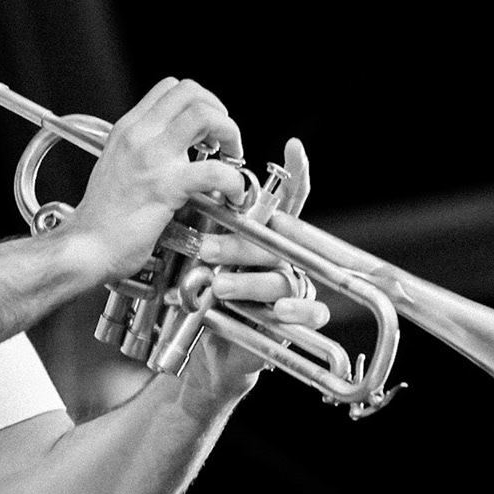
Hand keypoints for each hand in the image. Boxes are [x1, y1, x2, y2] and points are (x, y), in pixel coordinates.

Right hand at [63, 77, 248, 282]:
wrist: (86, 246)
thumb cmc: (102, 217)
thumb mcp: (117, 166)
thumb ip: (143, 150)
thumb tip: (175, 147)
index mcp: (128, 129)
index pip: (170, 87)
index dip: (199, 101)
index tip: (208, 126)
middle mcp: (140, 136)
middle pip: (192, 92)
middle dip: (220, 111)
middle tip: (225, 139)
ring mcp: (153, 159)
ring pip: (206, 117)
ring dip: (231, 133)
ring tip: (232, 159)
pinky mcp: (167, 187)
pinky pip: (215, 171)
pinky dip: (234, 181)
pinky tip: (233, 194)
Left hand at [184, 137, 331, 390]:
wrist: (203, 347)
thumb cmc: (200, 295)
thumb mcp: (193, 257)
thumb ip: (197, 227)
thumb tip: (181, 189)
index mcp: (262, 235)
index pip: (284, 199)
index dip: (295, 173)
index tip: (293, 146)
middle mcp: (282, 255)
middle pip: (275, 239)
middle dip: (238, 244)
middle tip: (204, 248)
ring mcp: (292, 285)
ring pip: (283, 274)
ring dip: (249, 281)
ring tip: (217, 288)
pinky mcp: (298, 317)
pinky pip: (312, 309)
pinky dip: (297, 309)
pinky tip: (278, 310)